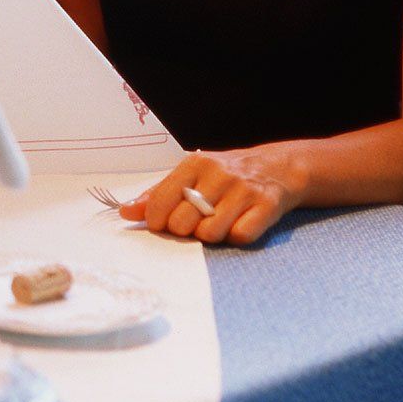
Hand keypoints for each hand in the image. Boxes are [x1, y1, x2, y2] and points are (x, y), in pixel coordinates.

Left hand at [116, 146, 306, 245]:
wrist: (277, 167)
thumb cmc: (224, 176)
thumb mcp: (189, 176)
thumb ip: (157, 195)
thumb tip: (125, 213)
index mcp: (194, 164)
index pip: (160, 202)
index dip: (157, 221)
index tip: (163, 224)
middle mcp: (218, 174)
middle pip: (183, 223)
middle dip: (185, 231)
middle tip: (196, 222)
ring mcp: (243, 189)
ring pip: (210, 233)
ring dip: (212, 236)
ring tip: (219, 222)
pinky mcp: (266, 206)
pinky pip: (240, 236)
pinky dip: (237, 237)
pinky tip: (239, 223)